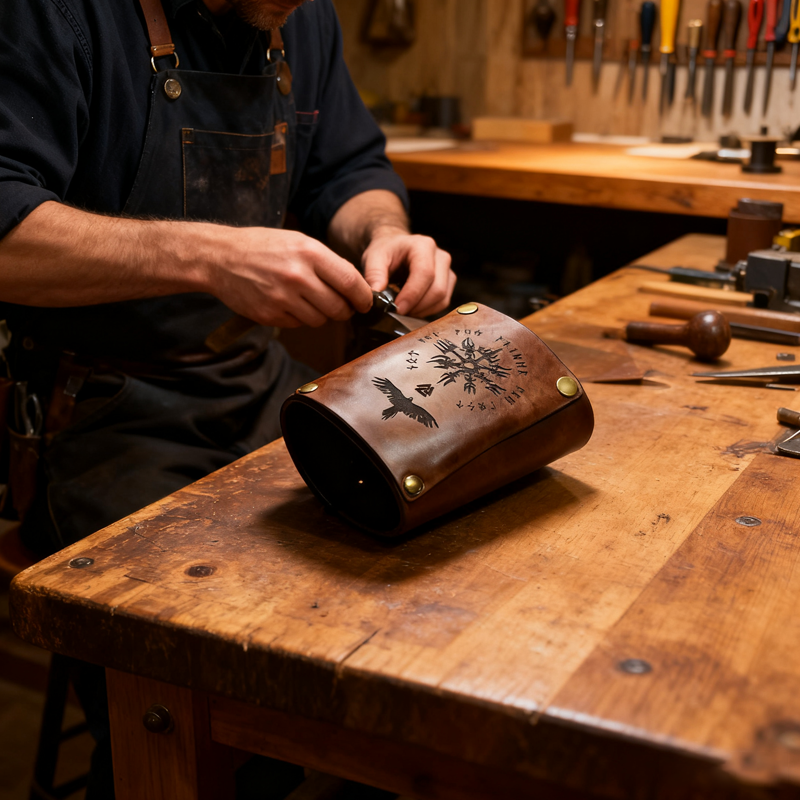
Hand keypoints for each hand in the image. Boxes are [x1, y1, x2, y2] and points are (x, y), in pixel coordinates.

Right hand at [207, 227, 373, 327]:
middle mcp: (298, 276)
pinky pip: (298, 325)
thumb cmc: (262, 247)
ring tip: (309, 301)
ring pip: (320, 320)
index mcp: (309, 253)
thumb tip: (355, 286)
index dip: (363, 297)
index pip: (350, 282)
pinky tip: (289, 304)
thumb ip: (328, 262)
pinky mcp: (270, 315)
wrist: (219, 257)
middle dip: (344, 311)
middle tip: (340, 306)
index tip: (366, 302)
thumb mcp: (298, 242)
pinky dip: (299, 319)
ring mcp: (282, 298)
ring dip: (321, 316)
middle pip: (338, 307)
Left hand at [361, 228, 454, 317]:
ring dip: (422, 311)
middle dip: (417, 306)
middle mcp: (440, 256)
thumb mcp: (373, 257)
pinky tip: (412, 308)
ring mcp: (447, 270)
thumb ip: (374, 274)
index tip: (397, 308)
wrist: (396, 248)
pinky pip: (443, 302)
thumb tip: (377, 296)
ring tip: (404, 310)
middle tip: (398, 312)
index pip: (425, 274)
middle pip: (437, 289)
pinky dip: (427, 310)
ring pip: (442, 299)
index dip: (412, 295)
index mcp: (423, 246)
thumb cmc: (386, 251)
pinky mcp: (448, 282)